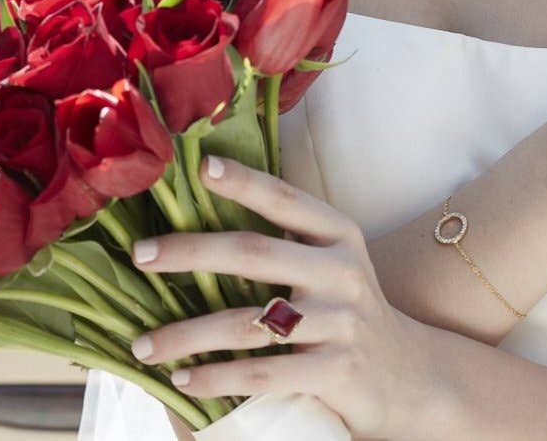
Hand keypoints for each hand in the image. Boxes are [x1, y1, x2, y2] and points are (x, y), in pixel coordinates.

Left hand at [128, 154, 437, 440]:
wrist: (406, 374)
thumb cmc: (346, 309)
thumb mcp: (331, 262)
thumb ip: (287, 241)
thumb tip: (204, 217)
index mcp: (339, 234)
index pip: (284, 199)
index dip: (243, 181)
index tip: (201, 167)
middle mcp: (342, 271)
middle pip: (253, 254)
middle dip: (190, 252)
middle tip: (141, 254)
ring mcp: (340, 322)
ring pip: (248, 323)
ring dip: (187, 334)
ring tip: (143, 345)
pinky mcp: (335, 372)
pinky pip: (262, 374)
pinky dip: (216, 377)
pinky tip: (182, 379)